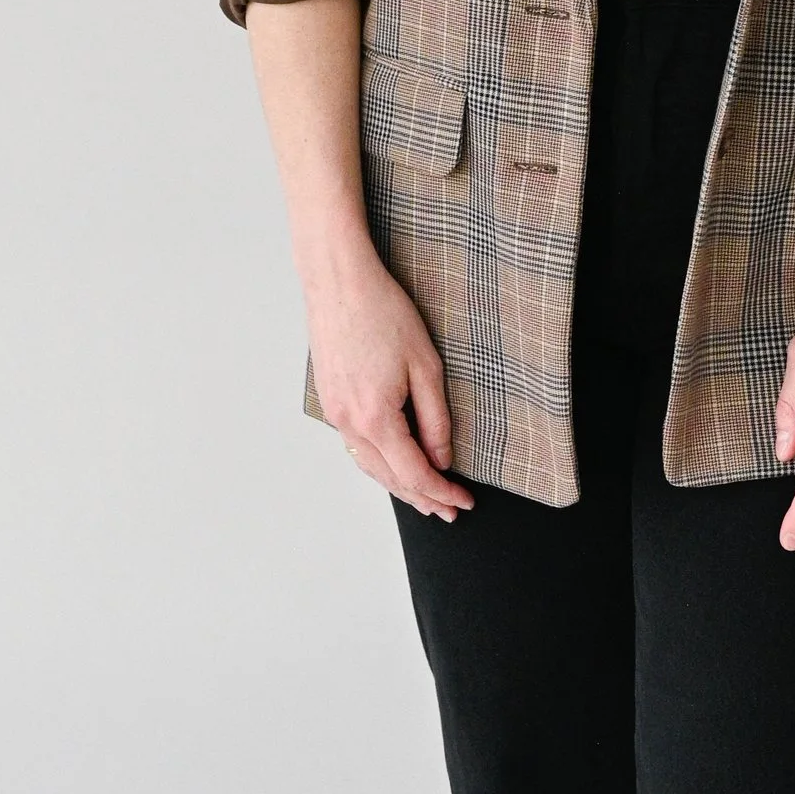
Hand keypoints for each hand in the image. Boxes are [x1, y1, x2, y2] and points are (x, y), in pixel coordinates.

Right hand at [304, 238, 473, 521]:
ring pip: (368, 465)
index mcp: (376, 419)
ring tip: (423, 497)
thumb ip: (436, 420)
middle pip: (388, 478)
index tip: (464, 501)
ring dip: (397, 485)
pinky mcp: (329, 400)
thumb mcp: (426, 367)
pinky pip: (355, 446)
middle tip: (448, 511)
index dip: (442, 491)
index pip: (414, 473)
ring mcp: (335, 413)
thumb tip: (441, 459)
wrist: (339, 282)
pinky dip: (377, 464)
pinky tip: (391, 465)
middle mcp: (349, 423)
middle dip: (421, 498)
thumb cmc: (383, 313)